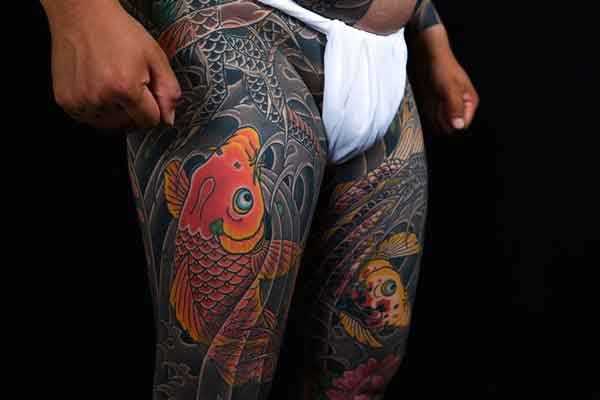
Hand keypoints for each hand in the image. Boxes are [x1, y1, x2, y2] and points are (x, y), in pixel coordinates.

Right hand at [43, 0, 180, 129]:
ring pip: (109, 125)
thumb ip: (168, 90)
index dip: (154, 108)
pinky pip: (88, 118)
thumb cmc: (119, 32)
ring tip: (112, 83)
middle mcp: (101, 98)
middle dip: (134, 110)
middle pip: (129, 125)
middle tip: (129, 83)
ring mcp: (80, 101)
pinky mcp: (66, 101)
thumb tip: (168, 120)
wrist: (81, 14)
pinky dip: (96, 108)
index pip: (150, 120)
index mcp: (126, 88)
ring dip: (115, 111)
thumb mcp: (155, 56)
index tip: (148, 92)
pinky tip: (98, 86)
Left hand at [411, 26, 479, 133]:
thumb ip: (454, 108)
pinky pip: (432, 117)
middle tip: (437, 101)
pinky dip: (428, 112)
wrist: (428, 55)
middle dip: (441, 118)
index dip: (451, 121)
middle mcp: (461, 107)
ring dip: (433, 115)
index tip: (443, 108)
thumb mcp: (449, 89)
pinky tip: (428, 100)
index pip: (462, 125)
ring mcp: (448, 106)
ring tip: (433, 98)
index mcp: (470, 102)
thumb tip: (459, 126)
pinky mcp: (437, 105)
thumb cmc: (441, 68)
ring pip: (440, 123)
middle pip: (451, 127)